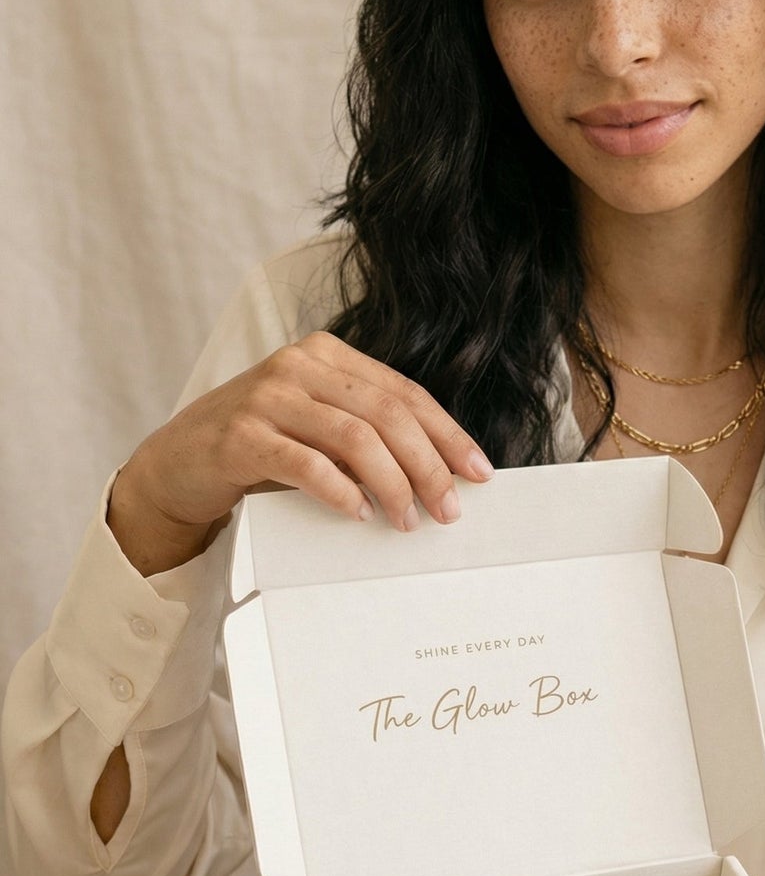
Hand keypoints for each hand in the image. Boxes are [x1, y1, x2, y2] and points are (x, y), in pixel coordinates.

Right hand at [109, 332, 493, 574]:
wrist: (175, 466)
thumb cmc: (258, 450)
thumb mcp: (316, 428)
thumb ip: (364, 433)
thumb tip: (439, 473)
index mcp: (326, 355)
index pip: (403, 393)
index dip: (447, 433)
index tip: (478, 472)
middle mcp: (298, 366)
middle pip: (386, 414)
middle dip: (427, 465)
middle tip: (449, 508)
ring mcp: (267, 397)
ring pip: (354, 437)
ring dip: (391, 483)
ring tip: (407, 520)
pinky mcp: (240, 435)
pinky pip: (306, 463)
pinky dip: (340, 490)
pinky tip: (359, 513)